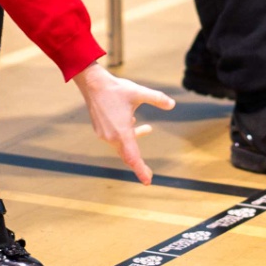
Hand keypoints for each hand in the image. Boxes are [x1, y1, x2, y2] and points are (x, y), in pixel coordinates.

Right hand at [72, 64, 177, 183]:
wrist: (92, 83)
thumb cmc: (116, 89)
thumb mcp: (139, 92)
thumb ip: (157, 99)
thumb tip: (173, 104)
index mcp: (121, 132)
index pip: (132, 157)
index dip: (140, 170)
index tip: (147, 181)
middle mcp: (111, 137)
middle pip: (127, 155)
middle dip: (139, 164)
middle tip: (149, 174)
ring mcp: (104, 134)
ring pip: (122, 145)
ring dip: (135, 141)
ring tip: (149, 128)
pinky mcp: (100, 129)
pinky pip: (116, 138)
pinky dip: (126, 135)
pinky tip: (133, 121)